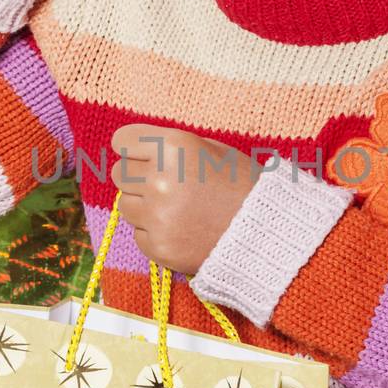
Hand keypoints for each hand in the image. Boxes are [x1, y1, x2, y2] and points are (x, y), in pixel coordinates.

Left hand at [109, 123, 262, 276]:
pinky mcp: (158, 246)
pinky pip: (139, 235)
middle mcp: (160, 180)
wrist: (267, 234)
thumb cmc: (243, 186)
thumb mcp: (213, 151)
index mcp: (174, 148)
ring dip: (143, 206)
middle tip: (165, 185)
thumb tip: (140, 152)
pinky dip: (155, 233)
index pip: (122, 140)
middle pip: (120, 173)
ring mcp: (157, 216)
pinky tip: (182, 230)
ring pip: (125, 206)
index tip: (143, 156)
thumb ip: (172, 148)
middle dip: (138, 177)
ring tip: (176, 210)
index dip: (133, 148)